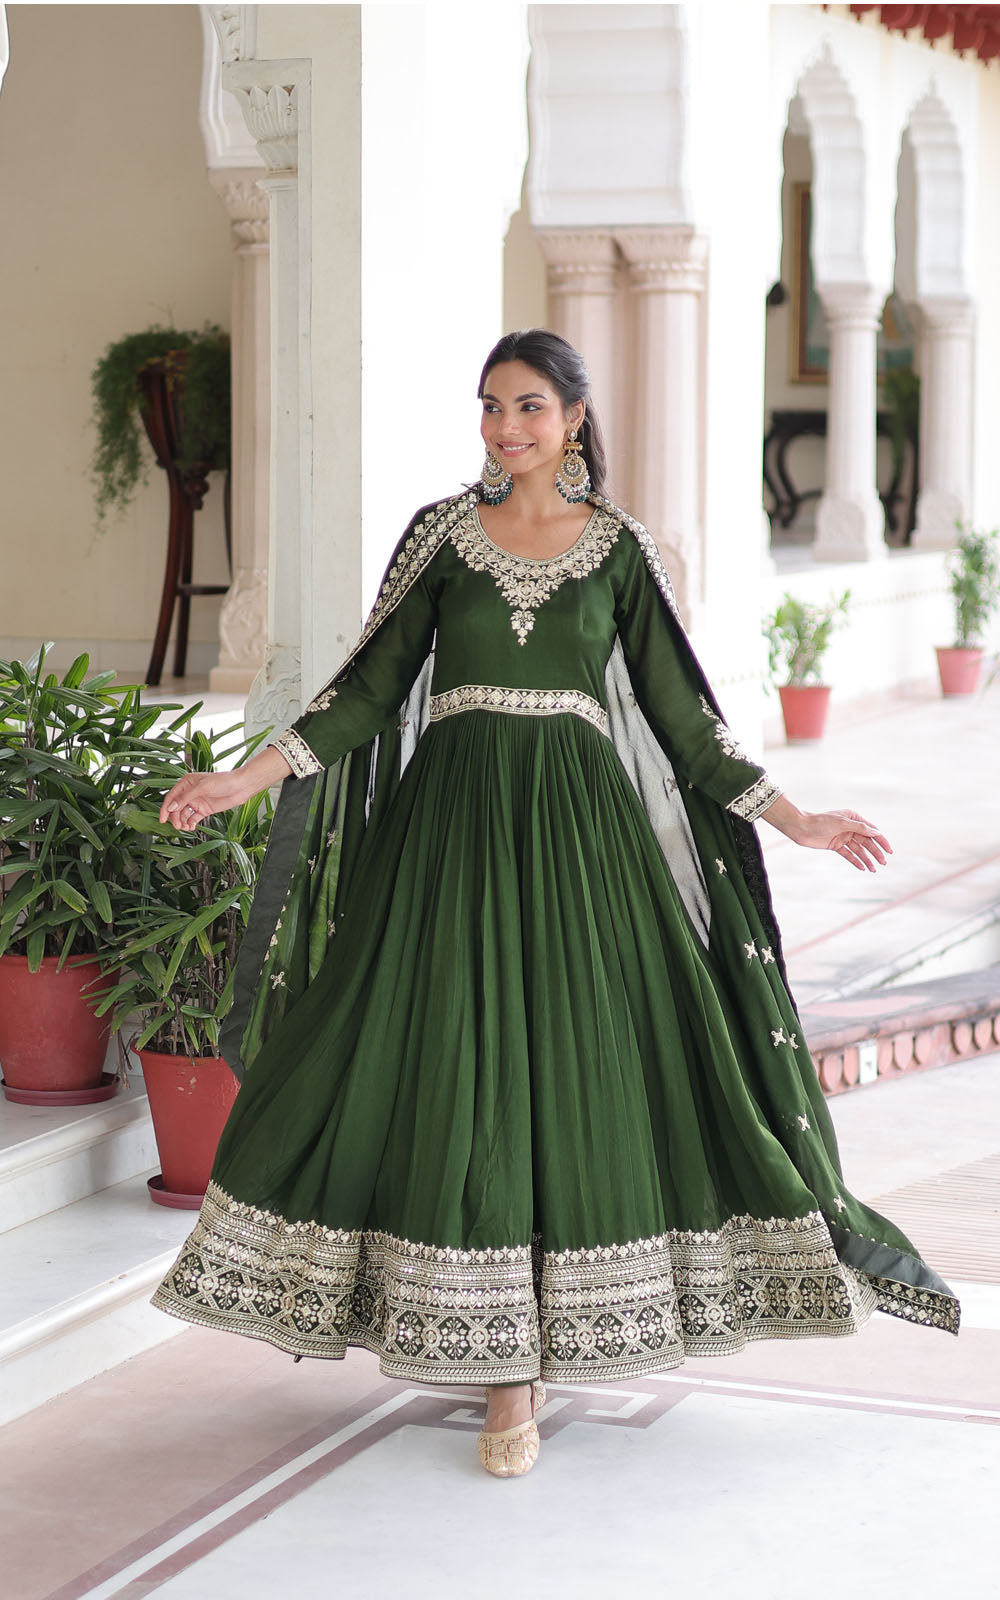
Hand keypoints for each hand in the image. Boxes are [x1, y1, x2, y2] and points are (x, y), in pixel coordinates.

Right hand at [159, 743, 294, 830]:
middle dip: (175, 818)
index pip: (171, 797)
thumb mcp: (203, 787)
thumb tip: (171, 808)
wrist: (241, 787)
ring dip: (182, 822)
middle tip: (178, 826)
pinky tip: (191, 828)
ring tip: (185, 828)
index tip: (163, 820)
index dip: (165, 809)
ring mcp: (197, 801)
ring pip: (183, 814)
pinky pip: (193, 818)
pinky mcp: (204, 809)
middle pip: (176, 808)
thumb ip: (186, 798)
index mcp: (186, 783)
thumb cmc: (222, 782)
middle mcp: (189, 792)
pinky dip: (190, 824)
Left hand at [760, 796, 890, 871]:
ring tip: (874, 869)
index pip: (872, 831)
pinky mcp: (836, 845)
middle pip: (867, 842)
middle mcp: (850, 827)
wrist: (801, 828)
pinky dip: (855, 861)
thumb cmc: (821, 822)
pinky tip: (863, 868)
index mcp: (854, 818)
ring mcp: (843, 837)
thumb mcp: (842, 823)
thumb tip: (876, 832)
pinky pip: (849, 854)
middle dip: (875, 852)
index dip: (881, 841)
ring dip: (867, 859)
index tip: (889, 851)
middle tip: (883, 863)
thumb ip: (860, 828)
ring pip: (859, 850)